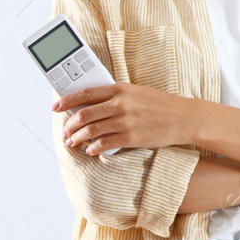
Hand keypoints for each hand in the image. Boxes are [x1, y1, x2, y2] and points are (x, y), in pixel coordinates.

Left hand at [53, 83, 198, 155]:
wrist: (183, 117)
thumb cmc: (161, 104)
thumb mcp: (137, 92)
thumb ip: (115, 96)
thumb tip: (91, 105)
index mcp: (121, 89)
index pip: (86, 93)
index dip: (67, 100)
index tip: (56, 106)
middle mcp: (121, 104)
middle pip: (84, 114)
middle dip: (69, 125)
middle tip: (65, 131)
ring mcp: (126, 121)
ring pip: (90, 130)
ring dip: (77, 138)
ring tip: (72, 142)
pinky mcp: (131, 137)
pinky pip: (104, 144)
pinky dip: (93, 148)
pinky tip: (90, 150)